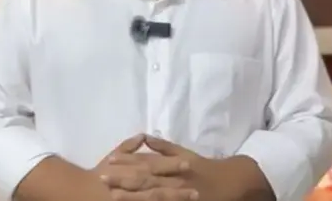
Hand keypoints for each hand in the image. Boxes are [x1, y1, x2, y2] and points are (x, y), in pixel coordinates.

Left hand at [101, 135, 226, 200]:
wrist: (229, 183)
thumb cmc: (204, 167)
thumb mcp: (185, 153)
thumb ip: (164, 147)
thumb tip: (144, 136)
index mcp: (174, 165)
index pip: (146, 162)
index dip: (128, 161)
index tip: (108, 160)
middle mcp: (174, 179)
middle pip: (146, 180)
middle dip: (124, 180)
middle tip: (103, 179)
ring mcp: (178, 195)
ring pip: (152, 196)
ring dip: (132, 197)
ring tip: (113, 196)